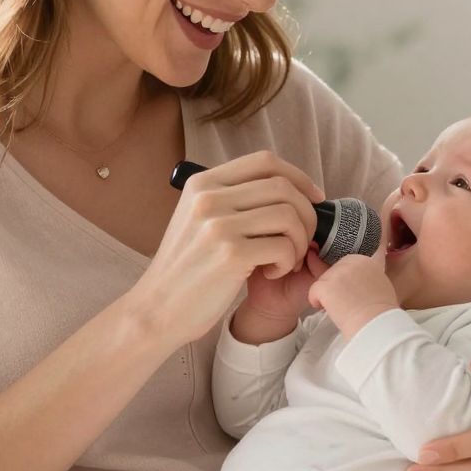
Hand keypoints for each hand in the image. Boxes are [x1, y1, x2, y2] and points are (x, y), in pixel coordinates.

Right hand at [126, 150, 321, 350]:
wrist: (156, 309)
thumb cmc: (186, 268)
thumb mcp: (198, 219)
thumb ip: (232, 199)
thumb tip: (289, 189)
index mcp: (202, 183)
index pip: (265, 161)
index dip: (298, 177)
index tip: (313, 198)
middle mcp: (209, 198)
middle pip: (283, 188)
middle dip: (306, 214)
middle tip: (302, 240)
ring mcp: (218, 226)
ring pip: (289, 216)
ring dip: (300, 241)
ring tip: (286, 260)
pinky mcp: (230, 255)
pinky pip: (284, 246)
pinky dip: (288, 262)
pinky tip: (272, 272)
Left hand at [305, 248, 397, 334]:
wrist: (375, 322)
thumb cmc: (381, 311)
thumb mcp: (381, 283)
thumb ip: (368, 274)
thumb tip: (360, 275)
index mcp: (364, 260)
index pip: (346, 264)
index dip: (345, 280)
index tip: (350, 293)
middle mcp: (350, 262)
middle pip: (332, 271)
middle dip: (334, 287)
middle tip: (345, 302)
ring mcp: (337, 272)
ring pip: (322, 281)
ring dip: (327, 295)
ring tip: (341, 308)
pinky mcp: (325, 285)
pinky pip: (314, 291)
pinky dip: (317, 302)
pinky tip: (328, 310)